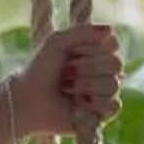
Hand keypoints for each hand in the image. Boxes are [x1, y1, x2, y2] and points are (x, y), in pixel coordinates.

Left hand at [17, 23, 122, 137]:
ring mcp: (104, 93)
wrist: (27, 100)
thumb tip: (110, 29)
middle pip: (116, 64)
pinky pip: (113, 106)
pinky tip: (76, 107)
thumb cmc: (40, 69)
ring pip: (114, 85)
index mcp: (95, 51)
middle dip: (87, 68)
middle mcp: (103, 71)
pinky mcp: (102, 114)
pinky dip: (91, 106)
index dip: (92, 48)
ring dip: (85, 86)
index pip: (113, 44)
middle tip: (66, 73)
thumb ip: (82, 31)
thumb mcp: (56, 42)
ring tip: (67, 89)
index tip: (71, 52)